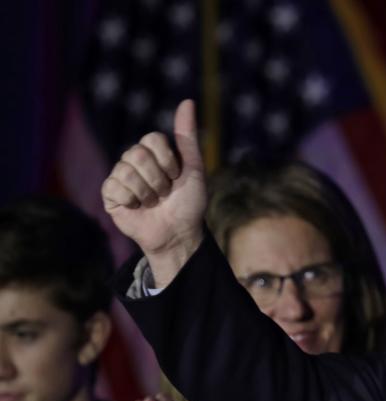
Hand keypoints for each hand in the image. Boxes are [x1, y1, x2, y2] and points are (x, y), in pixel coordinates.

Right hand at [101, 99, 206, 286]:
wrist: (179, 233)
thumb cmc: (189, 203)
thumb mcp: (194, 168)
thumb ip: (187, 136)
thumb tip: (188, 101)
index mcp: (154, 152)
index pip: (152, 139)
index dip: (168, 160)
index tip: (176, 176)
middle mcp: (134, 160)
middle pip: (138, 154)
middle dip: (158, 179)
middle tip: (165, 193)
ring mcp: (120, 176)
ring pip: (126, 171)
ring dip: (147, 192)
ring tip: (153, 203)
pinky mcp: (110, 194)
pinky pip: (114, 186)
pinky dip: (131, 200)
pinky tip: (137, 207)